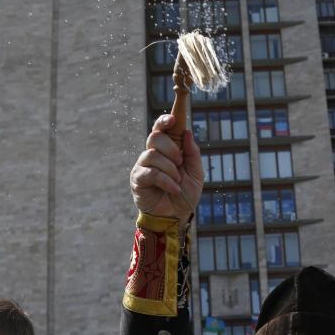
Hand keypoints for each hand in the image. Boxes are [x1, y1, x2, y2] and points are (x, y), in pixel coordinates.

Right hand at [130, 114, 202, 228]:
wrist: (176, 216)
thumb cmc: (185, 194)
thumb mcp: (196, 173)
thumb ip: (192, 153)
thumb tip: (186, 132)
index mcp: (168, 149)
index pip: (162, 128)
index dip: (165, 119)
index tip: (172, 118)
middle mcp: (153, 154)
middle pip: (155, 136)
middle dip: (171, 148)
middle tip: (180, 163)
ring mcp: (143, 165)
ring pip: (152, 154)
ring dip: (169, 168)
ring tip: (177, 181)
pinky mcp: (138, 179)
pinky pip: (150, 172)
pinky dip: (165, 180)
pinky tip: (174, 188)